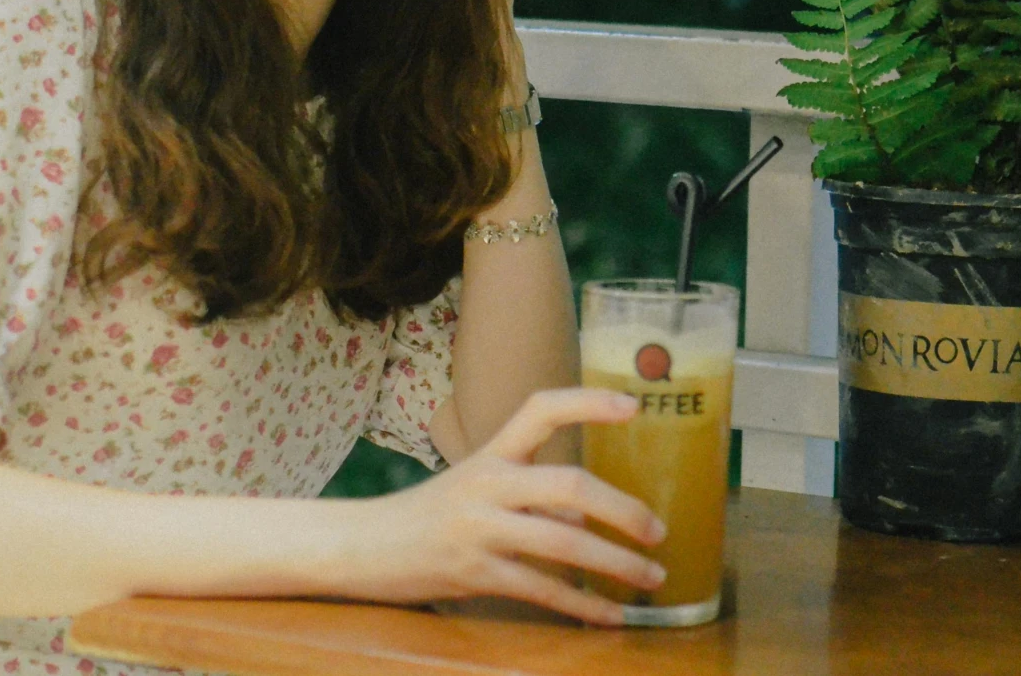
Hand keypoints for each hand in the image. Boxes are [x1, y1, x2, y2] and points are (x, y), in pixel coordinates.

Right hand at [332, 387, 662, 624]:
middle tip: (657, 531)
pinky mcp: (473, 574)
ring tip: (651, 578)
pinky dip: (583, 607)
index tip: (634, 406)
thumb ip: (532, 499)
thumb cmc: (428, 515)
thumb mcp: (476, 490)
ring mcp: (479, 529)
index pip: (540, 408)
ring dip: (616, 564)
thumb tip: (588, 526)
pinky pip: (541, 591)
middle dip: (623, 510)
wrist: (363, 547)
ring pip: (563, 544)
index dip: (588, 402)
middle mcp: (487, 483)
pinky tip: (610, 617)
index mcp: (490, 452)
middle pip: (569, 486)